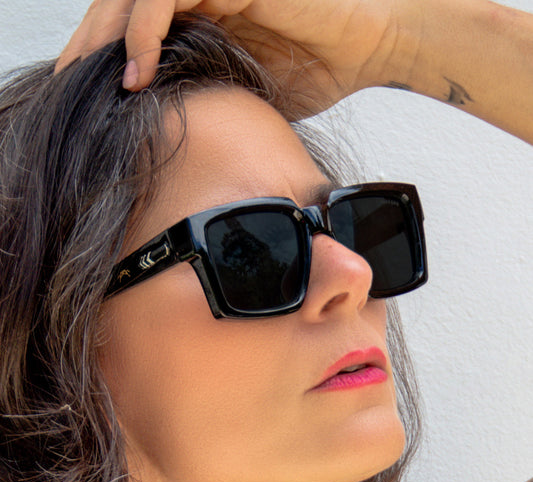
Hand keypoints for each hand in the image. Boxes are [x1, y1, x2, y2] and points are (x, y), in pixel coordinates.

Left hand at [55, 0, 397, 111]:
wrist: (368, 46)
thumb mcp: (249, 95)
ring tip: (87, 81)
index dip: (103, 57)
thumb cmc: (316, 70)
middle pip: (120, 8)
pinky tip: (137, 72)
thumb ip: (210, 98)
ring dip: (104, 38)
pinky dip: (144, 32)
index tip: (83, 97)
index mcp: (201, 18)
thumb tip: (178, 131)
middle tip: (67, 87)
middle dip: (88, 47)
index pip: (134, 29)